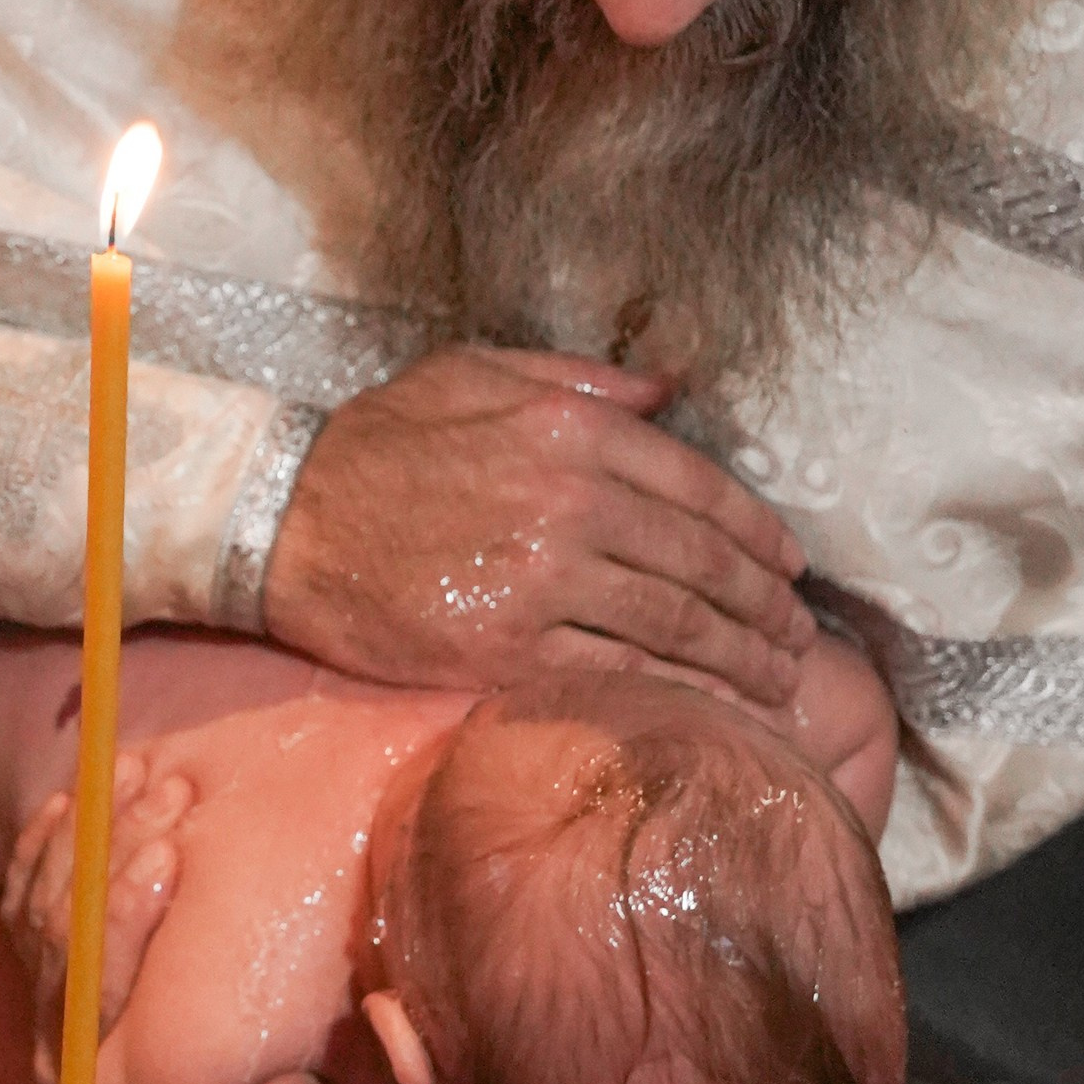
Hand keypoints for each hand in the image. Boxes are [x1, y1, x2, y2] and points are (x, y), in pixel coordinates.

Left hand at [1, 753, 192, 1083]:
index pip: (98, 994)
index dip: (125, 918)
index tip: (171, 853)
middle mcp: (67, 1050)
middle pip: (67, 942)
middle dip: (115, 854)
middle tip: (170, 793)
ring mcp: (47, 1005)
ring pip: (42, 912)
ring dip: (88, 835)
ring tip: (134, 773)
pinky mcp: (39, 968)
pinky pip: (20, 899)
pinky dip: (42, 847)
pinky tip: (70, 803)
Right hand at [262, 346, 809, 705]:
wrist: (283, 520)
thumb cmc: (377, 442)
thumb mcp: (475, 373)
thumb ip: (580, 380)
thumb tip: (666, 393)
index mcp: (571, 431)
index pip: (699, 485)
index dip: (758, 532)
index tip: (791, 565)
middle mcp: (572, 503)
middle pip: (702, 562)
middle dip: (765, 605)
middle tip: (799, 639)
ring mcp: (545, 581)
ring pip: (676, 625)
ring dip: (740, 658)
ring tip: (778, 682)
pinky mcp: (510, 648)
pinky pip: (619, 674)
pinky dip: (678, 695)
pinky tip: (711, 711)